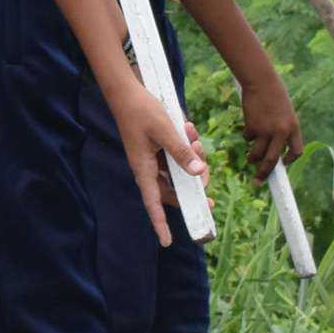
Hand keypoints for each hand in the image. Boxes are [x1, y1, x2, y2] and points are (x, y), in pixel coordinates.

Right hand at [111, 80, 208, 245]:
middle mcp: (149, 167)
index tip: (167, 242)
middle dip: (194, 183)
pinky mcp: (158, 148)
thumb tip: (199, 172)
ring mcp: (154, 158)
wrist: (126, 90)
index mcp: (144, 168)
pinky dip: (188, 147)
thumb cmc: (141, 111)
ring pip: (181, 171)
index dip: (160, 223)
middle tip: (207, 174)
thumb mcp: (166, 131)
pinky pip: (179, 156)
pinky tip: (189, 129)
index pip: (153, 202)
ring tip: (194, 136)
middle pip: (175, 189)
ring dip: (193, 158)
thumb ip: (182, 153)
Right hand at [238, 70, 304, 180]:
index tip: (283, 165)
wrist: (261, 82)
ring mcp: (266, 130)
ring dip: (252, 158)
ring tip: (249, 159)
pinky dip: (247, 136)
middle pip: (273, 160)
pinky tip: (248, 127)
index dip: (289, 160)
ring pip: (257, 153)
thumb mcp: (285, 113)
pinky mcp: (252, 126)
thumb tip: (274, 147)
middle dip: (265, 173)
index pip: (297, 152)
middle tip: (259, 182)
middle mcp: (281, 132)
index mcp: (294, 128)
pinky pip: (248, 138)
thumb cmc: (274, 96)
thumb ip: (283, 129)